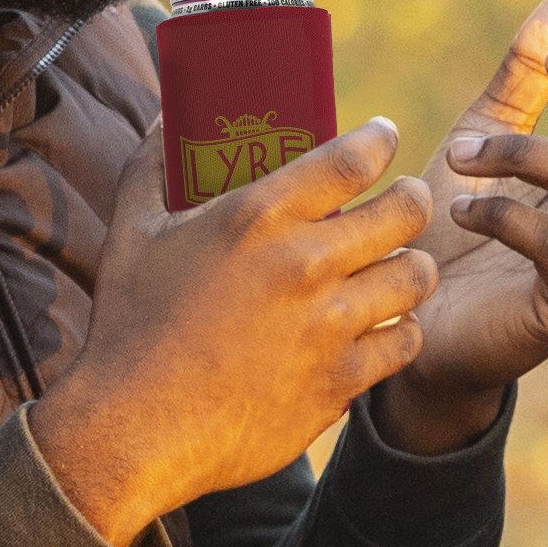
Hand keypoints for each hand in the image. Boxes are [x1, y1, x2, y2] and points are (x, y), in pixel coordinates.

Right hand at [41, 115, 437, 546]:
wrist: (134, 427)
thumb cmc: (129, 326)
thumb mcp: (131, 233)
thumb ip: (151, 167)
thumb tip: (165, 119)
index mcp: (256, 218)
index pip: (351, 158)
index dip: (378, 140)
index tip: (382, 137)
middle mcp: (304, 265)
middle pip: (407, 210)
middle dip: (412, 198)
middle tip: (403, 203)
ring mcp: (329, 326)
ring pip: (418, 276)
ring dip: (411, 265)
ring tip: (397, 265)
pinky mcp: (341, 379)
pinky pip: (406, 340)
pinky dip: (399, 330)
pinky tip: (383, 325)